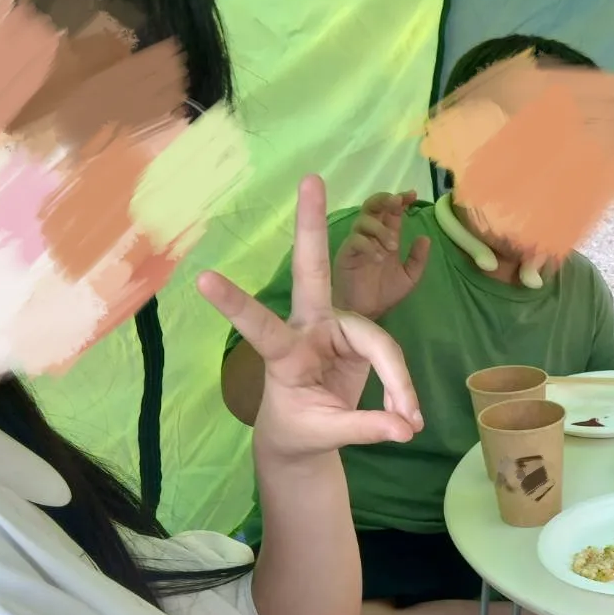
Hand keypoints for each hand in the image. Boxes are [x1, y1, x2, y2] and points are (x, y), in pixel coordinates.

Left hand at [198, 175, 423, 461]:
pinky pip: (390, 356)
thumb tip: (407, 428)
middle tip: (310, 179)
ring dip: (398, 383)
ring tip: (410, 424)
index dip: (235, 305)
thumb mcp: (326, 435)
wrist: (307, 435)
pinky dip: (402, 388)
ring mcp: (334, 328)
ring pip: (378, 341)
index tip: (203, 279)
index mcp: (284, 355)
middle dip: (311, 227)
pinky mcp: (358, 337)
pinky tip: (409, 418)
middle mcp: (308, 329)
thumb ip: (366, 427)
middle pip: (312, 271)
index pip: (259, 327)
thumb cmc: (302, 429)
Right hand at [333, 190, 431, 318]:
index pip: (391, 212)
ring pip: (364, 221)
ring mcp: (356, 243)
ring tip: (392, 246)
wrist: (365, 313)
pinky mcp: (346, 254)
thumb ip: (417, 259)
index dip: (400, 200)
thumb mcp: (409, 277)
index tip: (412, 195)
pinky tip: (378, 257)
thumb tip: (425, 238)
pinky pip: (355, 241)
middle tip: (397, 203)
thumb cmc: (383, 293)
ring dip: (380, 229)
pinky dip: (368, 245)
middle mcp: (370, 236)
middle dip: (385, 200)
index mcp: (386, 237)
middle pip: (373, 207)